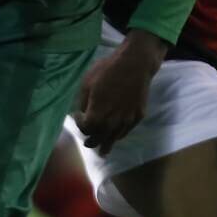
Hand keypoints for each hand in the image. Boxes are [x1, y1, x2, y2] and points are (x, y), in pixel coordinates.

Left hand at [73, 29, 167, 153]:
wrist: (135, 64)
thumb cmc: (108, 70)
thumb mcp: (87, 83)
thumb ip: (84, 102)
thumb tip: (83, 113)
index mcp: (97, 113)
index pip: (86, 128)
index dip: (80, 125)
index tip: (78, 117)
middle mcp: (112, 121)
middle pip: (100, 137)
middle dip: (92, 141)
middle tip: (87, 144)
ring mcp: (127, 120)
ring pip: (114, 137)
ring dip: (107, 144)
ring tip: (102, 152)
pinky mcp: (138, 116)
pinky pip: (126, 130)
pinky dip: (119, 135)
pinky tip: (116, 137)